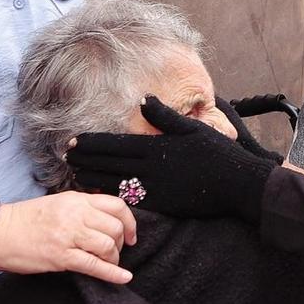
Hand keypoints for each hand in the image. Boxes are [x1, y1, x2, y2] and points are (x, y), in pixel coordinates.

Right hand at [0, 190, 137, 282]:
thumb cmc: (25, 220)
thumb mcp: (57, 204)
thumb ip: (81, 208)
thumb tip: (105, 220)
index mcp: (76, 199)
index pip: (116, 205)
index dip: (130, 222)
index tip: (131, 234)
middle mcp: (76, 214)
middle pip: (116, 227)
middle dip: (121, 242)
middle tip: (115, 251)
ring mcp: (69, 235)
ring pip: (108, 245)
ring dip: (114, 258)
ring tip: (108, 262)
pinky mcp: (61, 256)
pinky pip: (95, 265)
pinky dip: (113, 273)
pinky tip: (123, 277)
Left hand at [69, 98, 276, 222]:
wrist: (238, 185)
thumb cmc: (218, 154)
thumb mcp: (193, 127)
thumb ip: (165, 115)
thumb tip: (143, 99)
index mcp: (155, 147)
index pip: (114, 145)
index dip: (92, 144)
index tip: (73, 142)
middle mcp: (151, 169)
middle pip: (109, 164)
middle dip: (85, 160)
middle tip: (66, 157)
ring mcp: (155, 189)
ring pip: (114, 184)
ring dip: (93, 179)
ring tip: (75, 175)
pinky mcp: (162, 204)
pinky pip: (130, 200)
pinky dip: (112, 196)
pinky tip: (100, 194)